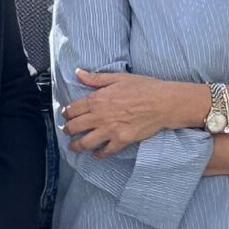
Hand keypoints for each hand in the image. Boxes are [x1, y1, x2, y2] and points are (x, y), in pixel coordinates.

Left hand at [63, 70, 203, 156]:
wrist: (162, 102)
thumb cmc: (143, 87)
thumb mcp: (118, 77)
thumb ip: (96, 78)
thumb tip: (78, 73)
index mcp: (97, 99)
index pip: (72, 109)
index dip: (66, 114)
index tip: (66, 116)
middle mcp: (100, 116)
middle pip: (74, 127)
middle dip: (67, 130)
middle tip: (67, 131)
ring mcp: (110, 130)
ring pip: (85, 143)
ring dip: (76, 146)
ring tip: (74, 147)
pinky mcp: (121, 140)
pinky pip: (105, 151)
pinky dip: (98, 155)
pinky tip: (96, 155)